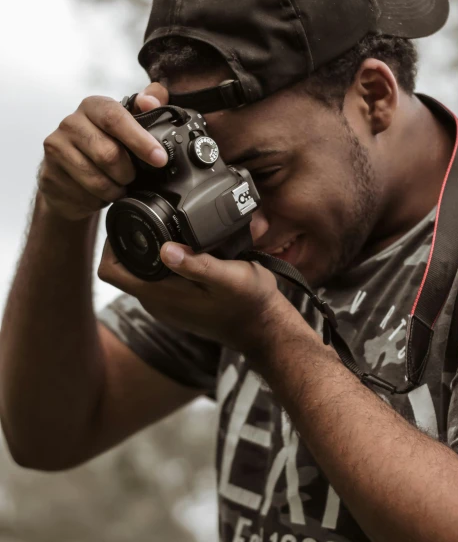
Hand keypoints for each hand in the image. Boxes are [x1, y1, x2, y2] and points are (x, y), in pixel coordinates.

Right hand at [38, 83, 170, 220]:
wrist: (70, 174)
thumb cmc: (105, 145)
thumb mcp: (129, 125)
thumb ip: (146, 108)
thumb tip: (151, 101)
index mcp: (92, 106)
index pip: (115, 118)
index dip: (140, 140)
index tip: (159, 158)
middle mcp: (70, 123)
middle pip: (108, 154)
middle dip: (128, 172)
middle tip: (133, 177)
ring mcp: (56, 149)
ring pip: (97, 179)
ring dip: (116, 189)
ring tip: (119, 186)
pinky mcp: (50, 175)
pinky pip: (85, 195)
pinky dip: (100, 200)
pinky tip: (101, 194)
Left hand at [98, 238, 297, 355]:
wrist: (264, 328)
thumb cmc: (250, 302)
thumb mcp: (230, 278)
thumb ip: (197, 265)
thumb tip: (165, 249)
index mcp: (160, 294)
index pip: (110, 271)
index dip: (110, 245)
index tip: (126, 220)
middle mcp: (155, 302)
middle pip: (122, 268)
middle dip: (129, 241)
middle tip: (148, 214)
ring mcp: (165, 305)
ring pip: (140, 272)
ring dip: (147, 250)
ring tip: (167, 226)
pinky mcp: (176, 304)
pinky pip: (156, 279)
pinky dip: (162, 262)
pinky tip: (183, 248)